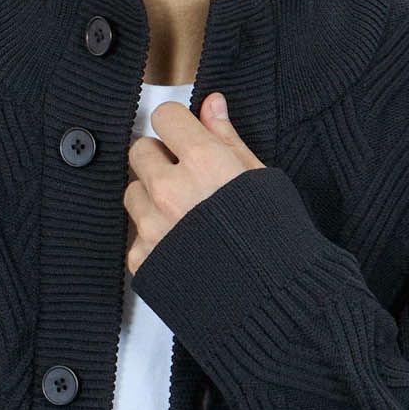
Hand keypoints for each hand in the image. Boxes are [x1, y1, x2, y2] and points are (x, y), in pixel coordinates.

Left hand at [124, 92, 263, 274]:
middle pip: (140, 151)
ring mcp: (152, 227)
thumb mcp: (261, 180)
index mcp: (204, 162)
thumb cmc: (276, 242)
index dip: (178, 126)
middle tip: (185, 179)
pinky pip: (135, 235)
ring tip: (184, 217)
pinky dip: (153, 237)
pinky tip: (182, 248)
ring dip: (152, 197)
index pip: (164, 117)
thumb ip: (228, 139)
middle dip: (160, 159)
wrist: (269, 305)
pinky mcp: (142, 260)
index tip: (187, 139)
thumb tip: (211, 104)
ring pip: (133, 192)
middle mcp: (170, 191)